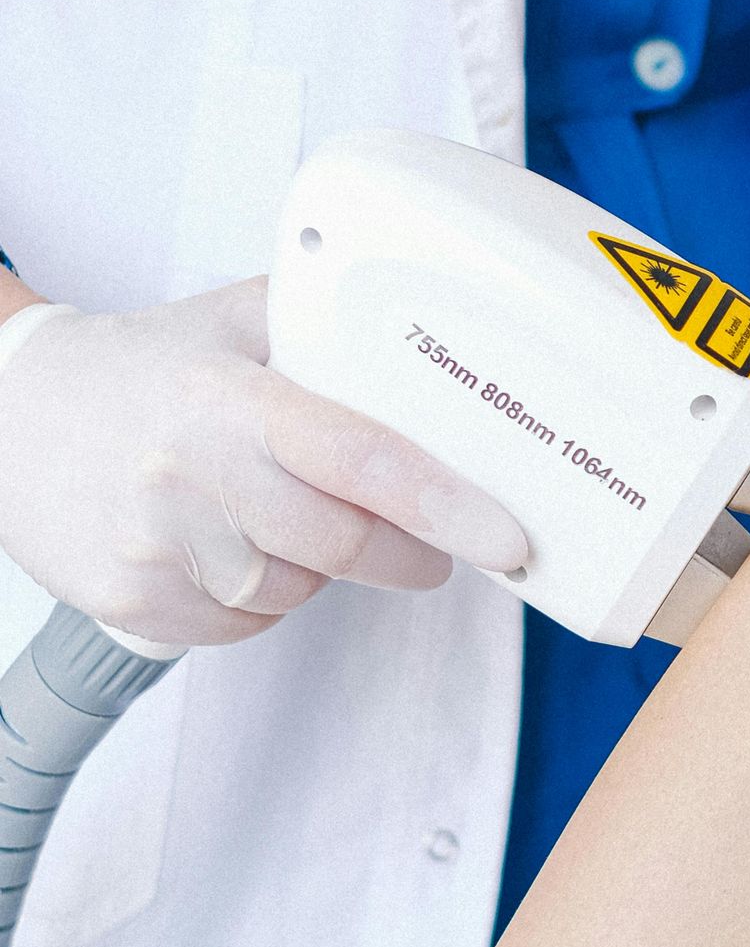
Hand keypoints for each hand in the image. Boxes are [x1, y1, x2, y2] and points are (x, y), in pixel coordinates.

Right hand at [0, 279, 528, 649]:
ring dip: (318, 568)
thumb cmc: (134, 370)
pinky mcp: (134, 603)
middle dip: (407, 553)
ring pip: (296, 591)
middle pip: (341, 545)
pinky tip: (230, 547)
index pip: (358, 457)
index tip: (503, 534)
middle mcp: (188, 474)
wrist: (6, 416)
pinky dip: (261, 599)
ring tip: (280, 516)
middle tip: (434, 546)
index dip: (443, 503)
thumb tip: (428, 341)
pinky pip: (243, 624)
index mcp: (224, 399)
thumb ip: (322, 325)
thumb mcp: (227, 321)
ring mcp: (157, 548)